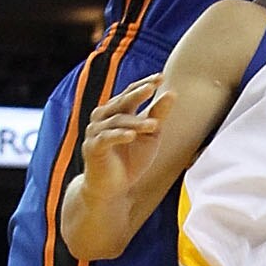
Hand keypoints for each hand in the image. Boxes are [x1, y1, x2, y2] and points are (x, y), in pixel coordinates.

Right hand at [78, 72, 173, 214]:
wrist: (112, 189)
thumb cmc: (130, 161)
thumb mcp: (150, 136)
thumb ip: (158, 115)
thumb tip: (173, 93)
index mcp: (116, 112)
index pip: (130, 92)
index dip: (145, 84)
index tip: (161, 76)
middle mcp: (103, 118)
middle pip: (122, 101)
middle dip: (138, 94)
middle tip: (153, 87)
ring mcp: (96, 132)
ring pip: (117, 121)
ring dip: (136, 122)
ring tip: (154, 125)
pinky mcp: (93, 148)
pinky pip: (106, 138)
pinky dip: (119, 136)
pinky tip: (132, 136)